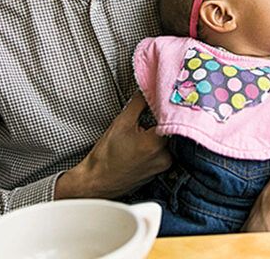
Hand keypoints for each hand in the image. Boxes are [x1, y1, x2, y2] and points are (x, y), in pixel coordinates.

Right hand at [54, 93, 170, 198]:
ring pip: (168, 140)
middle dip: (162, 120)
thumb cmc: (106, 156)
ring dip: (159, 132)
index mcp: (156, 144)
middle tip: (152, 113)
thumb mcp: (121, 123)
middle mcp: (165, 157)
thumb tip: (148, 88)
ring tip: (144, 130)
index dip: (166, 106)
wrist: (97, 182)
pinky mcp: (160, 171)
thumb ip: (138, 103)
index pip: (171, 117)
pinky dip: (157, 144)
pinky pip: (164, 151)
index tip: (163, 98)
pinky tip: (143, 142)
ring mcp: (164, 166)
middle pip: (171, 129)